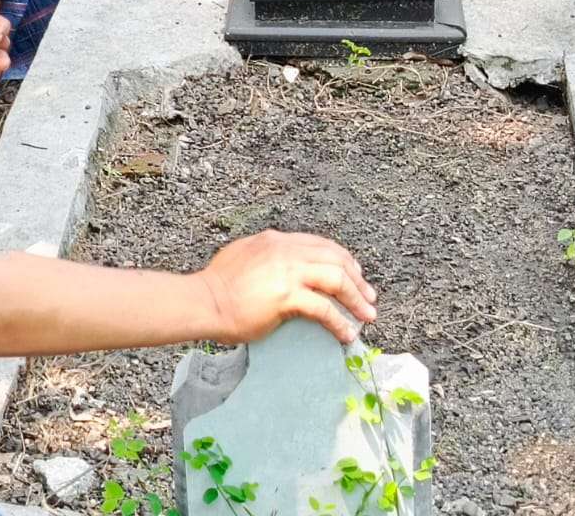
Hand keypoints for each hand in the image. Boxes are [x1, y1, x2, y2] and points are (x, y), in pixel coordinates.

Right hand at [197, 230, 378, 344]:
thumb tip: (285, 269)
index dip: (343, 259)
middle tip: (369, 298)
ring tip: (367, 316)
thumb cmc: (219, 285)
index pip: (320, 244)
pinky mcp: (286, 296)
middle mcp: (285, 249)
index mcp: (277, 239)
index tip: (355, 274)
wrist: (205, 301)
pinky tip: (346, 334)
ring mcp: (287, 271)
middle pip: (335, 259)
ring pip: (336, 279)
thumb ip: (268, 256)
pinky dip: (340, 322)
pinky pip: (324, 309)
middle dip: (357, 280)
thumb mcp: (246, 255)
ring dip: (356, 299)